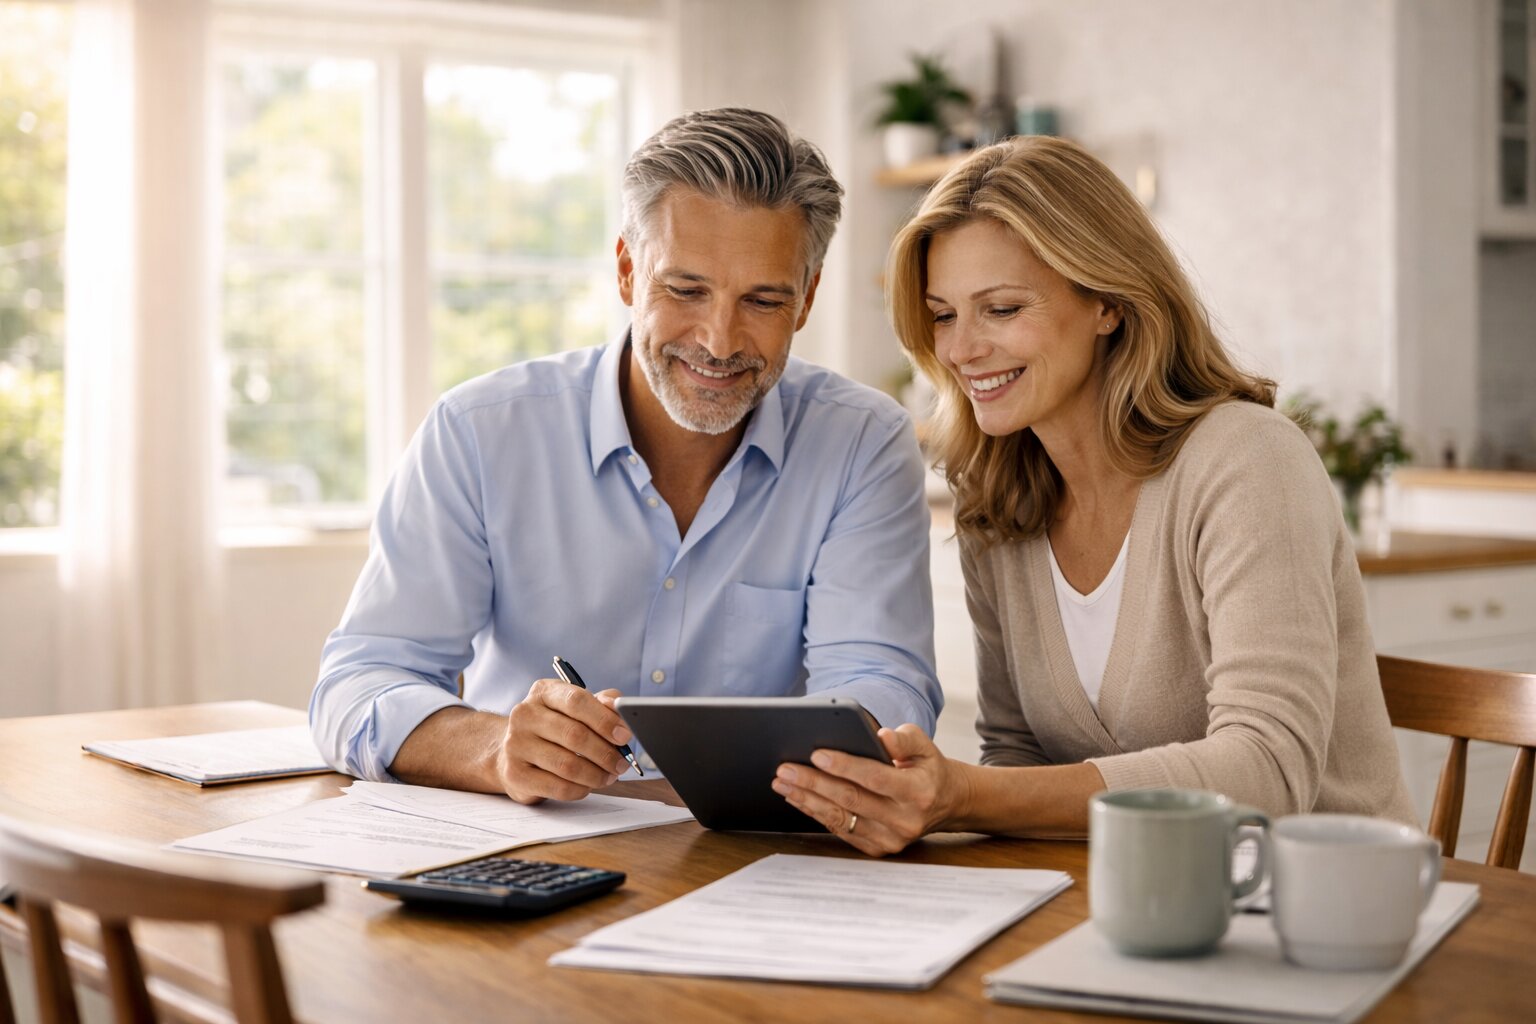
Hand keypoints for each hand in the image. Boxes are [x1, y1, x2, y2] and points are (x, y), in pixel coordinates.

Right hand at [494, 679, 633, 803]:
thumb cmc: (554, 729)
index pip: (577, 701)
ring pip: (567, 765)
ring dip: (596, 775)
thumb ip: (601, 704)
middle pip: (574, 735)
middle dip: (605, 753)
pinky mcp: (515, 774)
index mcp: (543, 692)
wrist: (514, 752)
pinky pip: (558, 787)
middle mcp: (525, 715)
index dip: (605, 720)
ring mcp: (515, 744)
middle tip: (622, 763)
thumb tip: (621, 709)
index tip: (625, 736)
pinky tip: (587, 786)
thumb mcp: (576, 709)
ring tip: (609, 776)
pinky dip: (580, 789)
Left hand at [771, 724, 967, 856]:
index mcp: (918, 792)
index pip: (875, 777)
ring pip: (841, 818)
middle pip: (851, 799)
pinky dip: (816, 813)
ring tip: (782, 783)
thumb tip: (882, 736)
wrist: (946, 804)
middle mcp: (904, 820)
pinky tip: (798, 798)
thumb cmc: (928, 768)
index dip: (844, 766)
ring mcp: (891, 839)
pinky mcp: (878, 848)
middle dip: (814, 783)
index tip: (816, 753)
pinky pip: (841, 830)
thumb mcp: (925, 746)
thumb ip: (905, 739)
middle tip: (785, 768)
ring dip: (807, 800)